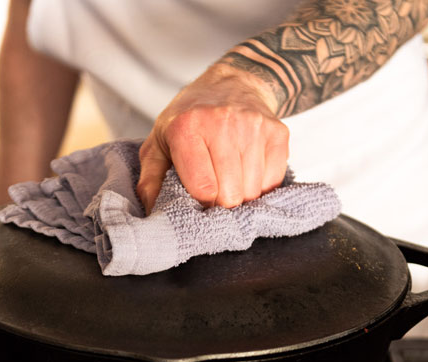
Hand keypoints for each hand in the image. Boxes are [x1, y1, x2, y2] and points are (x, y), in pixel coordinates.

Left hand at [137, 63, 288, 210]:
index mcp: (186, 127)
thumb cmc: (190, 118)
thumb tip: (150, 211)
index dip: (201, 202)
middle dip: (222, 202)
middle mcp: (222, 123)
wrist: (232, 83)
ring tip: (231, 179)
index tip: (198, 196)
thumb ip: (150, 179)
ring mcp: (253, 127)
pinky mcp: (277, 133)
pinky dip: (261, 185)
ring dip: (242, 194)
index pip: (203, 188)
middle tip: (216, 189)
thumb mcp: (159, 142)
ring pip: (253, 191)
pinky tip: (248, 171)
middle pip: (230, 194)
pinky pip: (272, 181)